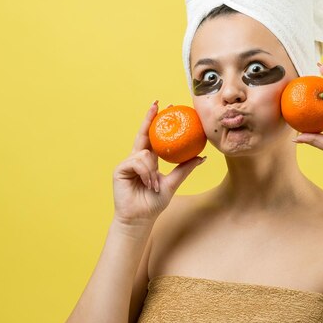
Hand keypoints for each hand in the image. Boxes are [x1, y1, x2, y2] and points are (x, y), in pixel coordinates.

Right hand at [112, 101, 205, 224]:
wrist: (140, 218)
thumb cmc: (154, 203)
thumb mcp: (173, 183)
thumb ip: (184, 169)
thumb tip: (202, 156)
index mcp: (149, 160)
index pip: (153, 136)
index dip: (157, 121)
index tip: (165, 106)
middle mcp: (137, 158)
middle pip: (143, 134)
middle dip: (149, 118)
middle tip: (157, 104)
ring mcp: (127, 163)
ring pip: (144, 153)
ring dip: (152, 170)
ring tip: (154, 184)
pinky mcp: (120, 169)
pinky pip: (137, 162)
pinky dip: (146, 172)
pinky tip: (148, 183)